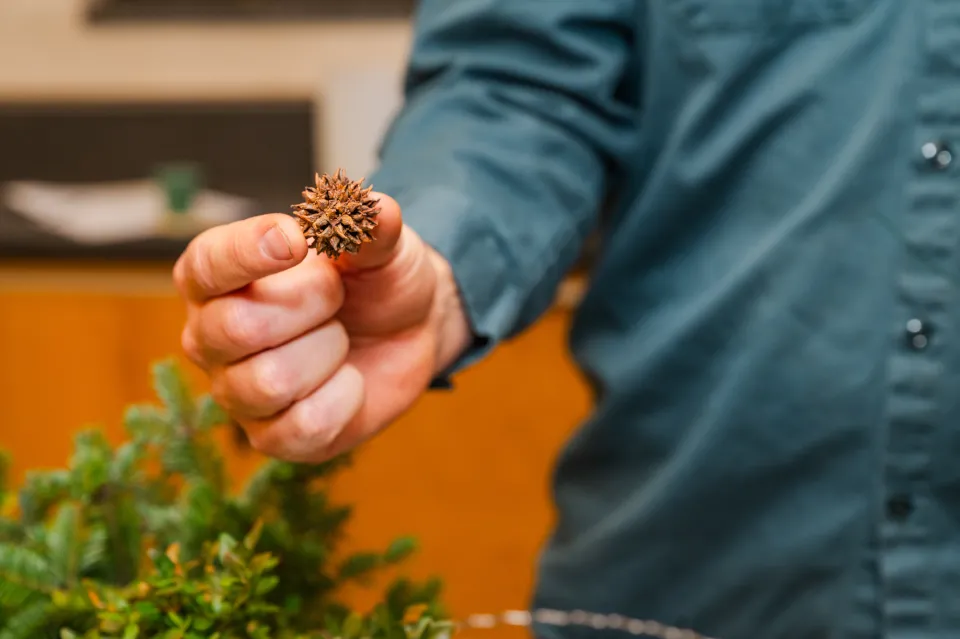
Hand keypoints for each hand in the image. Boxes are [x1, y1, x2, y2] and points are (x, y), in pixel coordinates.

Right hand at [173, 194, 470, 461]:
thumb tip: (375, 209)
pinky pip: (303, 426)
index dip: (247, 254)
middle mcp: (213, 334)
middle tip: (337, 296)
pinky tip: (349, 380)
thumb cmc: (375, 278)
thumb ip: (373, 227)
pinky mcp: (273, 437)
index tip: (296, 240)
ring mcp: (238, 391)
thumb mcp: (382, 245)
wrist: (410, 330)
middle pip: (236, 328)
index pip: (205, 266)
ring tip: (340, 339)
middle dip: (310, 305)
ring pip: (269, 381)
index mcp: (220, 276)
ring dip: (328, 352)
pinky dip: (345, 399)